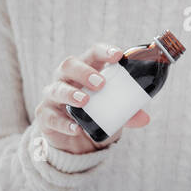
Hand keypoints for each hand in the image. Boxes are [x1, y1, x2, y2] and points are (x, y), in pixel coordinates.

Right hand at [35, 40, 149, 154]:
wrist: (76, 139)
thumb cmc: (96, 113)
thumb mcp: (113, 110)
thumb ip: (127, 112)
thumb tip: (145, 118)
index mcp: (86, 70)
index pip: (92, 54)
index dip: (103, 51)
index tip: (118, 55)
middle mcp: (66, 79)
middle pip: (69, 65)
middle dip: (84, 72)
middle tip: (100, 83)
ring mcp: (53, 97)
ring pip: (56, 89)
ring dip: (70, 93)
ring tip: (85, 101)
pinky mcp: (45, 116)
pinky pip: (51, 117)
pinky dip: (64, 123)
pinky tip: (76, 128)